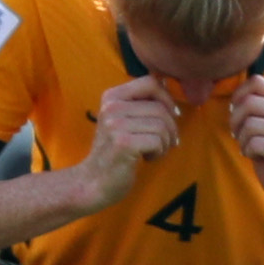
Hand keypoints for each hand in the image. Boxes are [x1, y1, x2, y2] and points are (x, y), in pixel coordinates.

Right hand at [78, 75, 182, 206]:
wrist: (93, 182)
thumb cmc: (114, 152)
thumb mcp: (122, 120)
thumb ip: (140, 103)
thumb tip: (167, 84)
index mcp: (112, 97)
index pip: (151, 82)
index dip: (167, 99)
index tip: (171, 115)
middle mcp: (112, 107)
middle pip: (161, 108)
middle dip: (170, 128)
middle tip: (165, 143)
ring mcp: (116, 125)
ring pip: (162, 125)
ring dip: (165, 143)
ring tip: (153, 151)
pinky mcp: (124, 143)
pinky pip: (158, 141)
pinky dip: (159, 152)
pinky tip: (147, 159)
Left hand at [232, 76, 263, 210]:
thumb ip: (255, 111)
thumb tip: (234, 99)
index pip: (257, 82)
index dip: (238, 95)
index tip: (237, 114)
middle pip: (250, 102)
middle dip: (235, 120)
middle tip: (239, 136)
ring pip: (250, 124)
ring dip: (242, 140)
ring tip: (250, 149)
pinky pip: (254, 143)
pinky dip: (248, 151)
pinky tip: (257, 158)